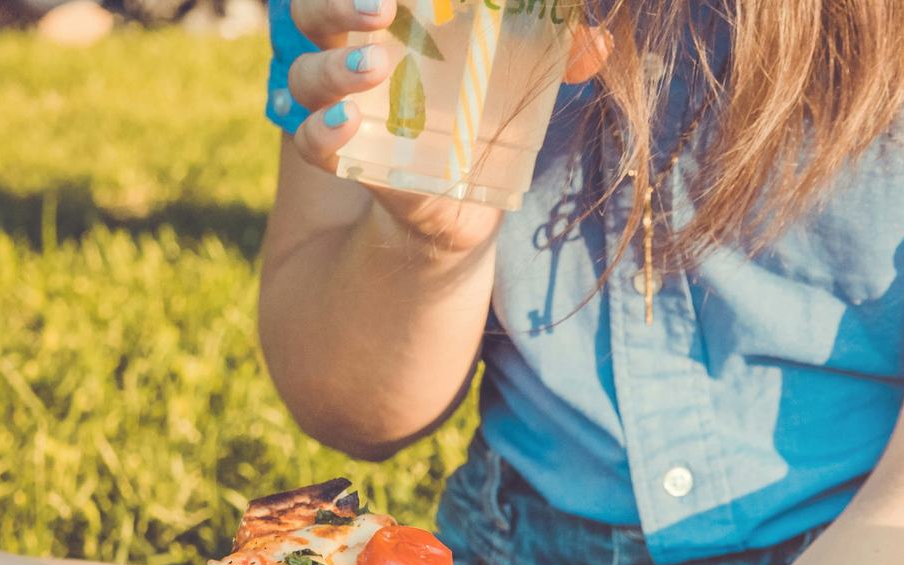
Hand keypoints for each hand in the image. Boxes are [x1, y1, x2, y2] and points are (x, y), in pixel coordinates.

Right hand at [284, 0, 611, 249]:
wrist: (458, 206)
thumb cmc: (480, 121)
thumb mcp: (518, 83)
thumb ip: (556, 56)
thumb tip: (598, 44)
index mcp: (384, 23)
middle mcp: (348, 55)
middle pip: (311, 13)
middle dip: (334, 4)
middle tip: (381, 8)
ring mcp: (339, 108)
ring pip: (305, 75)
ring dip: (332, 68)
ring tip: (373, 68)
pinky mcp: (343, 163)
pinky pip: (311, 145)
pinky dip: (321, 133)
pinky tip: (347, 127)